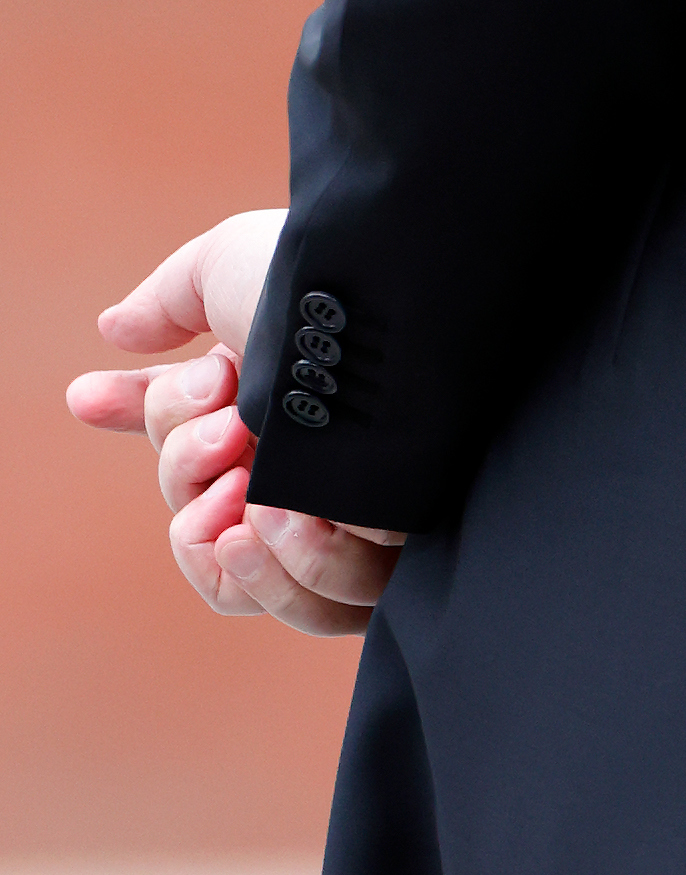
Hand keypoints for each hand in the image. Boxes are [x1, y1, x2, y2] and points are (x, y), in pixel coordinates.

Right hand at [66, 212, 403, 636]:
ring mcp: (353, 520)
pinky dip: (290, 568)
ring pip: (252, 584)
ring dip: (221, 536)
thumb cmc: (329, 269)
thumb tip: (115, 330)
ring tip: (246, 480)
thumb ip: (172, 302)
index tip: (89, 395)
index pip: (189, 472)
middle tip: (224, 422)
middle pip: (202, 530)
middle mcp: (310, 478)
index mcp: (273, 421)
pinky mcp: (399, 553)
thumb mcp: (232, 268)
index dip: (148, 449)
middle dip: (182, 469)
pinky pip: (323, 606)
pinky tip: (284, 516)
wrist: (406, 284)